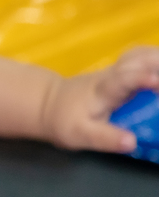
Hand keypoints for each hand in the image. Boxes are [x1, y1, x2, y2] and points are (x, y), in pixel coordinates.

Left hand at [41, 46, 158, 153]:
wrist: (49, 103)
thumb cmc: (64, 120)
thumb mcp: (79, 135)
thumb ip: (105, 138)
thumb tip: (132, 142)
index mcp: (102, 90)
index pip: (122, 80)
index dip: (141, 79)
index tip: (157, 81)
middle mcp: (112, 74)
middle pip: (138, 59)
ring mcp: (118, 69)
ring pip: (143, 54)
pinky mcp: (123, 70)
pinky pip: (145, 58)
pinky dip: (158, 59)